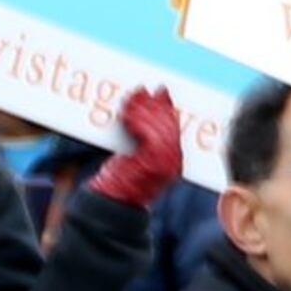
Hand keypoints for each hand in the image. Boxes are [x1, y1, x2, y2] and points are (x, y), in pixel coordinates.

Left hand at [85, 86, 186, 208]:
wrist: (114, 200)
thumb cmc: (122, 178)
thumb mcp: (138, 154)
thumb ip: (144, 136)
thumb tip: (143, 105)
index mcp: (175, 158)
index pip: (176, 125)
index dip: (168, 106)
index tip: (160, 90)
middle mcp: (175, 161)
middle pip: (171, 123)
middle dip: (156, 104)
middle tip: (142, 89)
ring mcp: (167, 164)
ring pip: (161, 127)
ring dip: (145, 109)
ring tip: (133, 97)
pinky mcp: (154, 164)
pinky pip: (149, 135)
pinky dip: (138, 121)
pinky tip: (128, 113)